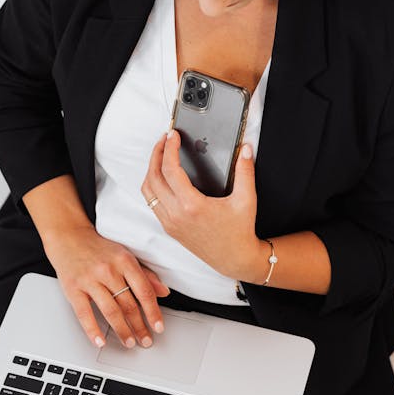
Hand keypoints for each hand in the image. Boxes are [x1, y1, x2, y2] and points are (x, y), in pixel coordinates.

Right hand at [41, 224, 169, 348]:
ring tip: (129, 341)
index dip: (153, 312)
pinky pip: (84, 314)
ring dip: (122, 330)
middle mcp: (108, 270)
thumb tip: (163, 292)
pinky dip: (93, 330)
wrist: (69, 236)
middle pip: (128, 304)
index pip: (144, 291)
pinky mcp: (73, 289)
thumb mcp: (124, 255)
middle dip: (139, 326)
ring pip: (110, 311)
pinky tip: (100, 341)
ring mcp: (90, 280)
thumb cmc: (98, 247)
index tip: (158, 326)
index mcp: (124, 261)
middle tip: (146, 340)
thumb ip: (145, 274)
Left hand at [141, 129, 262, 276]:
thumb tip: (246, 150)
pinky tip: (163, 177)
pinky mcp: (170, 229)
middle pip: (153, 177)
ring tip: (161, 156)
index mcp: (192, 205)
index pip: (170, 169)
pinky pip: (152, 203)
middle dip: (156, 154)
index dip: (169, 148)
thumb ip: (245, 171)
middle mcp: (176, 215)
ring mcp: (170, 223)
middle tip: (164, 140)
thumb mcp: (246, 199)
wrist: (235, 259)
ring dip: (151, 170)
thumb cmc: (240, 232)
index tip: (173, 135)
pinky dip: (153, 186)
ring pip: (148, 191)